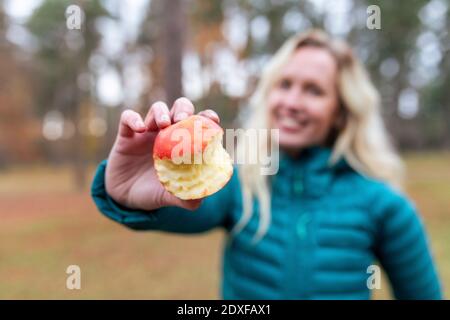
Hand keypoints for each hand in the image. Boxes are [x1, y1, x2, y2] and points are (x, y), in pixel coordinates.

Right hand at [104, 97, 219, 210]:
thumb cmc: (153, 192)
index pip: (198, 122)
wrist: (125, 198)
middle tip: (182, 120)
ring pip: (157, 109)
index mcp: (183, 144)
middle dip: (183, 110)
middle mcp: (167, 133)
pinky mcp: (126, 135)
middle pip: (180, 108)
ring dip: (161, 112)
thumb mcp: (168, 196)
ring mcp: (147, 132)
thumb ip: (183, 198)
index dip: (207, 117)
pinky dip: (134, 119)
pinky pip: (128, 118)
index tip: (213, 119)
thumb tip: (198, 201)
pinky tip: (140, 129)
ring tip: (164, 124)